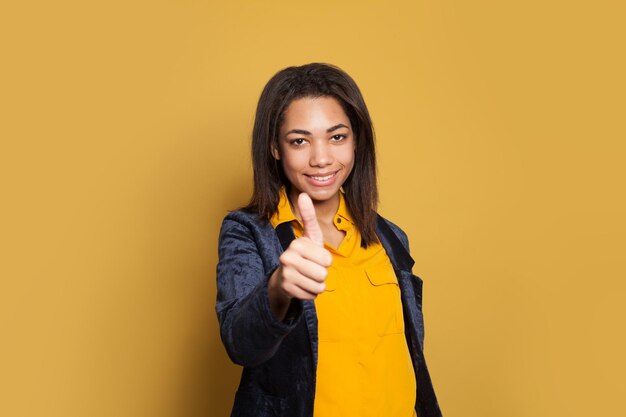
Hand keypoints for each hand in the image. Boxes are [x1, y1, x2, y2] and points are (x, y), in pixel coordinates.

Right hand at [268, 193, 331, 317]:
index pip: (327, 260)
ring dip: (317, 284)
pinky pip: (312, 296)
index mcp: (296, 244)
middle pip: (323, 274)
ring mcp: (286, 275)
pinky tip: (302, 286)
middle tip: (311, 269)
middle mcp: (288, 258)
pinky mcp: (286, 290)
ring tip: (307, 277)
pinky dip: (310, 293)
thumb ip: (308, 216)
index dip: (325, 261)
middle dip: (321, 274)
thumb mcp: (309, 236)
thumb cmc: (303, 254)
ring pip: (319, 286)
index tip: (314, 257)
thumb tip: (303, 194)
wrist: (284, 277)